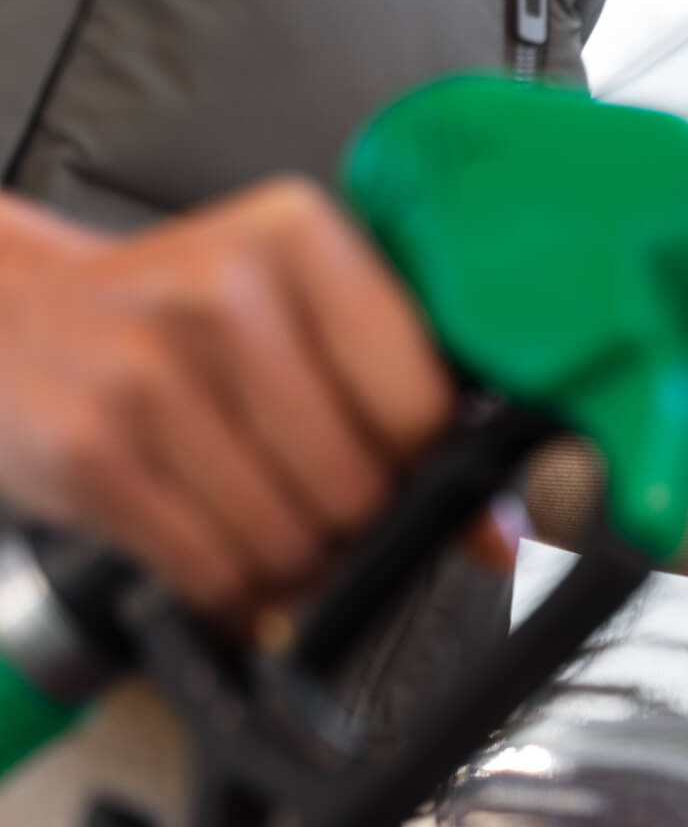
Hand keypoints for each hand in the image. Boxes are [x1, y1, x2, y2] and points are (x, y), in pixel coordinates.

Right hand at [0, 179, 456, 615]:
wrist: (5, 310)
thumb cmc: (173, 314)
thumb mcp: (294, 312)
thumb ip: (406, 403)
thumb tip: (500, 531)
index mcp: (300, 239)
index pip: (421, 404)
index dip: (423, 462)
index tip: (401, 465)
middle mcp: (224, 294)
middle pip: (359, 487)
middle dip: (353, 522)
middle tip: (317, 496)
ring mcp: (149, 375)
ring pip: (291, 544)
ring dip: (290, 561)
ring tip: (258, 511)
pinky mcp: (93, 454)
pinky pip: (214, 574)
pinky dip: (230, 587)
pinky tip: (211, 537)